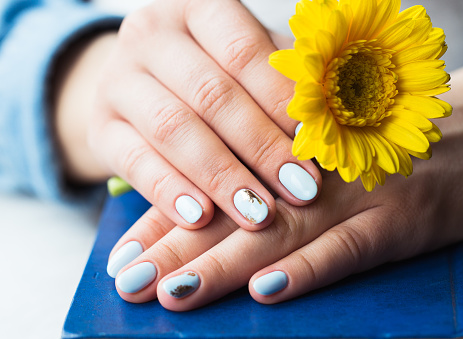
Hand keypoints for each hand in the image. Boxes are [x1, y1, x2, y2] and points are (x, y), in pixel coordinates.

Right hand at [55, 0, 321, 232]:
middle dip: (261, 148)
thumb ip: (278, 85)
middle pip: (211, 95)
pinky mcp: (100, 127)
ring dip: (221, 177)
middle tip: (301, 191)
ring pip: (174, 129)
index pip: (244, 52)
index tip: (317, 148)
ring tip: (259, 214)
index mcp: (197, 8)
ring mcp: (118, 80)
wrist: (139, 88)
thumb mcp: (241, 67)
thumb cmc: (209, 75)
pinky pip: (135, 161)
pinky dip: (170, 192)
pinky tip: (200, 218)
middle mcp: (151, 35)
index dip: (281, 103)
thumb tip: (327, 124)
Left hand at [108, 64, 462, 308]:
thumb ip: (276, 163)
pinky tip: (266, 291)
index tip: (126, 250)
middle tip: (130, 281)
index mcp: (289, 146)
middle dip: (177, 249)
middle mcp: (315, 169)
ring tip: (173, 294)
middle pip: (235, 212)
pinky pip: (348, 247)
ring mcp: (357, 193)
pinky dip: (308, 270)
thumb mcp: (329, 141)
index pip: (216, 183)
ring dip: (223, 265)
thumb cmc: (390, 139)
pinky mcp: (400, 217)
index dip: (167, 217)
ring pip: (279, 232)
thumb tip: (217, 194)